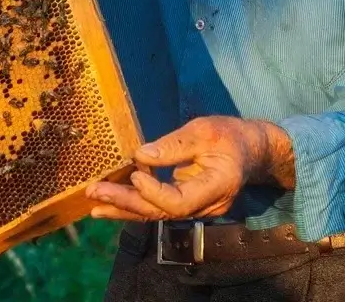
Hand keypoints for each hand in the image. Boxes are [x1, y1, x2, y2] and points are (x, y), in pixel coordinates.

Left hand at [85, 117, 292, 221]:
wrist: (250, 150)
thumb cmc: (230, 135)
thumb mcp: (205, 130)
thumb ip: (175, 145)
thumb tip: (140, 155)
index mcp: (218, 186)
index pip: (181, 202)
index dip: (155, 192)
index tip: (136, 173)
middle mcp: (207, 205)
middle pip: (163, 212)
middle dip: (127, 203)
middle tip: (96, 194)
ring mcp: (197, 209)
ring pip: (158, 214)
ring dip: (124, 208)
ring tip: (94, 203)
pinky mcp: (187, 204)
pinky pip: (158, 208)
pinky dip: (134, 204)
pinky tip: (110, 202)